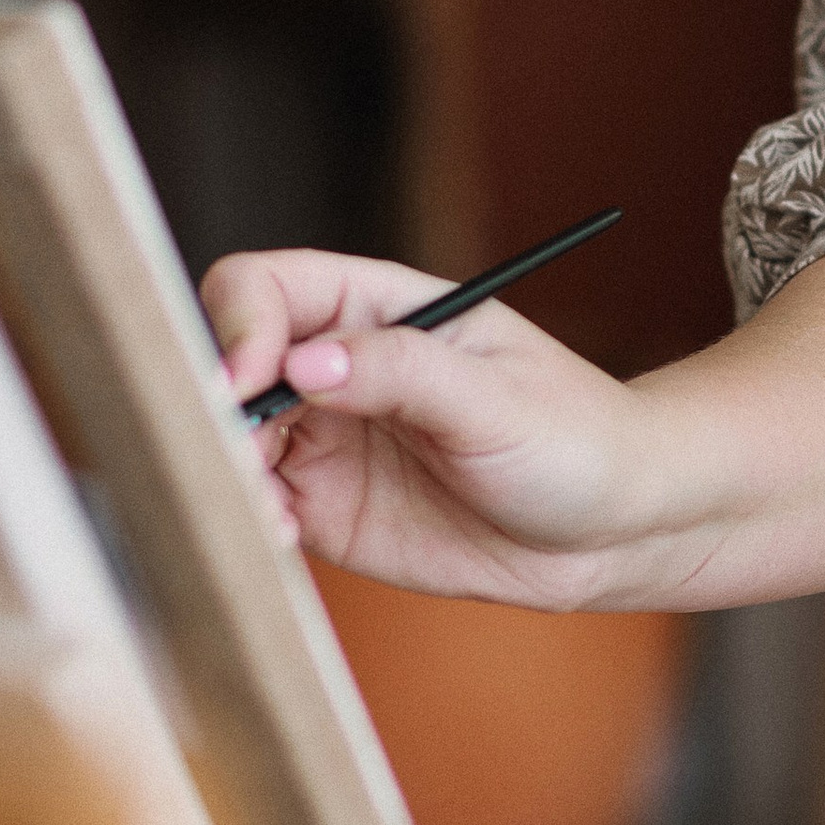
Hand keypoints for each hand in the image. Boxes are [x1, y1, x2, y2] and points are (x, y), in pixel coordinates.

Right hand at [202, 248, 649, 605]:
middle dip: (213, 405)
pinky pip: (257, 506)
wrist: (611, 527)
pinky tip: (277, 535)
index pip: (267, 289)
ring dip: (223, 470)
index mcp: (375, 307)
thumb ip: (402, 373)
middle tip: (232, 453)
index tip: (246, 381)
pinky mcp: (324, 508)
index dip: (239, 326)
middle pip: (226, 363)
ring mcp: (322, 438)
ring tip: (262, 507)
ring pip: (228, 440)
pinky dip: (247, 519)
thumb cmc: (573, 437)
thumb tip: (304, 362)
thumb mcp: (496, 400)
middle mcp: (333, 365)